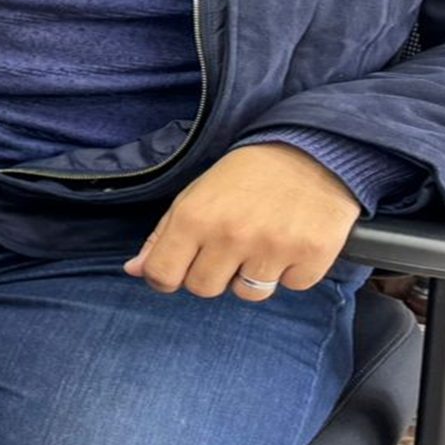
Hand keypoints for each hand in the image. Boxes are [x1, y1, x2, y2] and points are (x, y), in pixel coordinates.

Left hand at [125, 143, 361, 301]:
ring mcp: (272, 249)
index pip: (162, 275)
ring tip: (261, 241)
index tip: (180, 266)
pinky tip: (291, 240)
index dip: (166, 277)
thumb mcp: (195, 195)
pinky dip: (290, 270)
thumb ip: (163, 235)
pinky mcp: (311, 257)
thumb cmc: (244, 175)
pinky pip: (291, 286)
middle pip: (203, 289)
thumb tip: (133, 270)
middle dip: (210, 273)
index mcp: (194, 218)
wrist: (309, 150)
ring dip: (251, 275)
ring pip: (247, 294)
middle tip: (227, 246)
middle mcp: (231, 236)